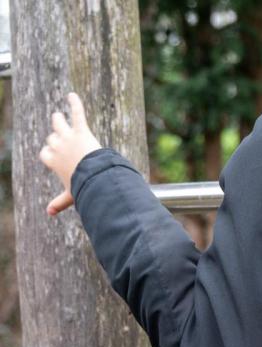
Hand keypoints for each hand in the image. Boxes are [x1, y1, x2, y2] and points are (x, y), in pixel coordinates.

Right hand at [38, 93, 101, 216]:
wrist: (95, 175)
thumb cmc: (83, 186)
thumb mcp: (70, 195)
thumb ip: (59, 202)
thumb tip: (48, 214)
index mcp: (53, 161)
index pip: (45, 153)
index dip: (49, 153)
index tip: (52, 154)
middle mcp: (57, 147)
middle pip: (52, 137)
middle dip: (56, 137)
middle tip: (61, 136)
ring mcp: (68, 137)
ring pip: (58, 123)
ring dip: (58, 119)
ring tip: (58, 116)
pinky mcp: (81, 130)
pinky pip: (77, 113)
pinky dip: (75, 103)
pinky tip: (72, 95)